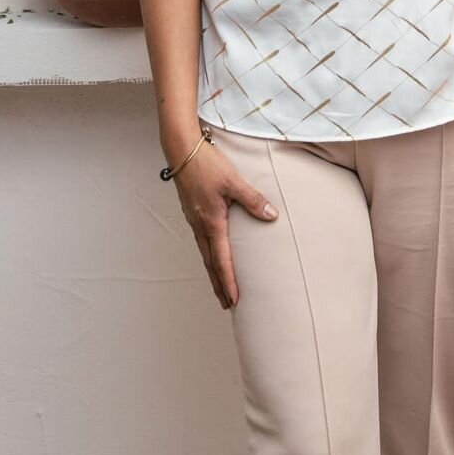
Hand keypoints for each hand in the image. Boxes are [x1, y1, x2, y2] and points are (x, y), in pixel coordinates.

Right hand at [171, 138, 277, 310]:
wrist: (181, 150)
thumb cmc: (206, 164)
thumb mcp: (233, 181)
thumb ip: (252, 199)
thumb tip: (271, 215)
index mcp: (211, 222)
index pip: (221, 260)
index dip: (228, 282)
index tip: (234, 301)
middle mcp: (200, 225)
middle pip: (210, 263)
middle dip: (218, 285)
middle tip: (226, 305)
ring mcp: (193, 219)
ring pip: (203, 253)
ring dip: (212, 272)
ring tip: (219, 286)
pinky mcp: (191, 211)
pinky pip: (200, 240)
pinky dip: (207, 255)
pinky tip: (211, 253)